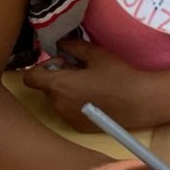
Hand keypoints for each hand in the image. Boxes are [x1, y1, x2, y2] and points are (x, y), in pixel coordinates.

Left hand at [21, 38, 163, 129]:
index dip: (43, 67)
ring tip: (90, 85)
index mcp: (58, 85)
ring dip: (66, 90)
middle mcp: (57, 104)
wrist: (139, 102)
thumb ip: (73, 46)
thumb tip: (60, 42)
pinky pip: (68, 111)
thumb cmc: (118, 75)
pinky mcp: (78, 126)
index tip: (63, 63)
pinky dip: (75, 103)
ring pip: (56, 100)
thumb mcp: (96, 54)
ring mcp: (67, 117)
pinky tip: (95, 98)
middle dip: (58, 77)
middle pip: (45, 88)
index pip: (30, 77)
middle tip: (80, 70)